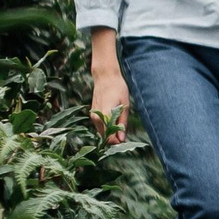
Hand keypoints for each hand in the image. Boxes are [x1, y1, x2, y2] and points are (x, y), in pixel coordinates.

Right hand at [87, 28, 131, 142]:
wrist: (105, 76)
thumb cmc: (118, 88)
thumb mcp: (125, 105)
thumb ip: (122, 123)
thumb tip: (121, 139)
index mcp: (105, 114)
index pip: (109, 136)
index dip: (116, 141)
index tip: (124, 141)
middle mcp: (96, 116)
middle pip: (104, 136)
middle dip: (113, 138)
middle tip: (124, 135)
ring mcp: (93, 115)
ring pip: (101, 132)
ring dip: (110, 133)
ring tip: (120, 128)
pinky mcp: (93, 113)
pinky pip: (99, 126)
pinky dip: (106, 128)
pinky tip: (114, 123)